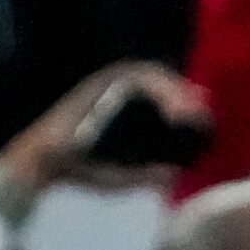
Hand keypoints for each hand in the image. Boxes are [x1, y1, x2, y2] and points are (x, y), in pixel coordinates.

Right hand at [0, 61, 206, 193]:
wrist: (47, 166)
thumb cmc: (82, 170)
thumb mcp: (123, 176)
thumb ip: (148, 174)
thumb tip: (174, 175)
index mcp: (123, 108)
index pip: (159, 93)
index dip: (182, 98)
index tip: (202, 113)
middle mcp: (115, 91)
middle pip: (158, 78)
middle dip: (182, 90)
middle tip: (201, 109)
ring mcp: (105, 84)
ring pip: (149, 73)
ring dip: (172, 87)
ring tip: (187, 110)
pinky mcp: (98, 83)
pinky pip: (133, 76)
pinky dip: (156, 87)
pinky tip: (172, 106)